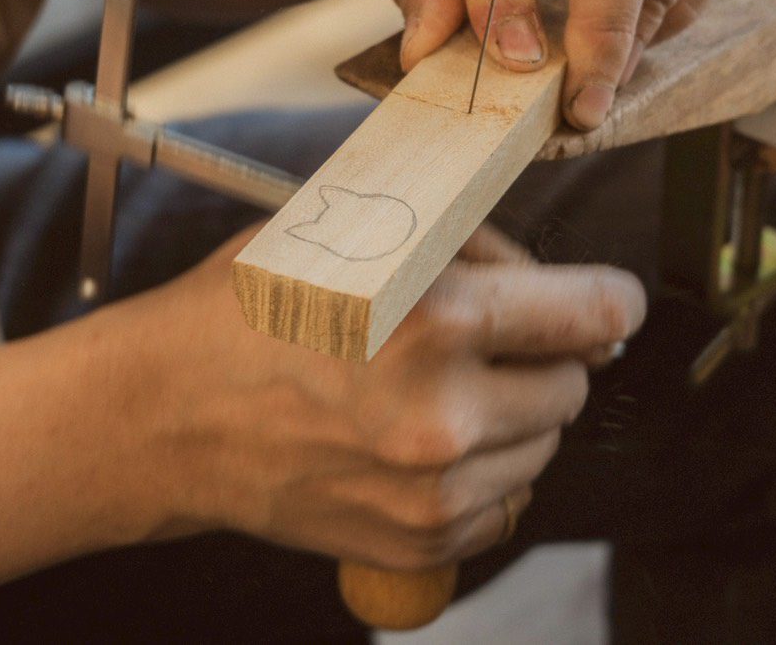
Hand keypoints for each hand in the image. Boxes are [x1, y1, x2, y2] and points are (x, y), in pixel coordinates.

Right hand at [118, 225, 643, 570]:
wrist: (163, 414)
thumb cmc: (250, 307)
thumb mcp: (351, 234)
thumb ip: (464, 246)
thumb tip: (559, 284)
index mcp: (435, 320)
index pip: (590, 314)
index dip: (609, 301)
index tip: (611, 304)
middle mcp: (445, 414)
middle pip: (572, 384)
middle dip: (540, 356)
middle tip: (478, 339)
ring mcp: (433, 491)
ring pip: (543, 447)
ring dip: (511, 416)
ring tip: (433, 390)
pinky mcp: (418, 541)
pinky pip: (504, 503)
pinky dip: (482, 471)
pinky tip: (418, 440)